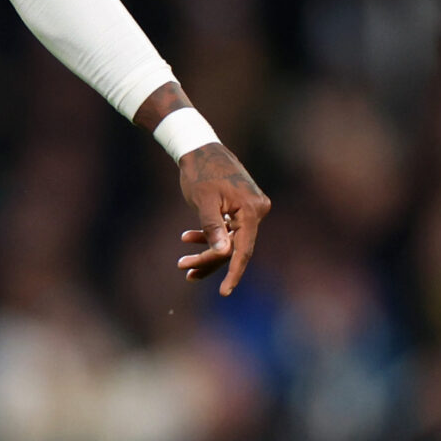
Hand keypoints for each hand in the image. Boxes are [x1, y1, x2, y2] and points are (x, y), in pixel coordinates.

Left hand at [175, 143, 271, 296]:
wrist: (198, 147)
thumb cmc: (200, 172)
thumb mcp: (203, 201)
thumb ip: (213, 227)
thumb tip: (223, 253)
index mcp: (252, 209)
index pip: (244, 249)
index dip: (234, 273)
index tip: (224, 293)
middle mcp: (258, 210)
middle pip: (235, 247)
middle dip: (209, 261)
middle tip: (183, 269)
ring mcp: (251, 210)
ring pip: (230, 241)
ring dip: (207, 252)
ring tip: (182, 263)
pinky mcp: (242, 209)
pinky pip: (228, 230)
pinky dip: (210, 237)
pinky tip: (187, 238)